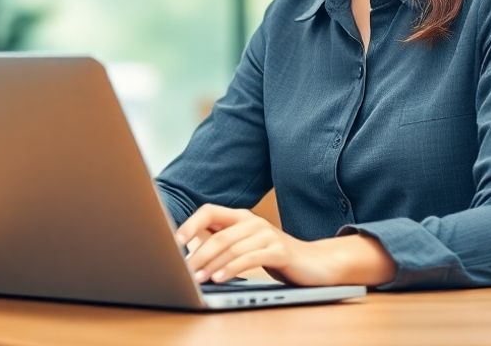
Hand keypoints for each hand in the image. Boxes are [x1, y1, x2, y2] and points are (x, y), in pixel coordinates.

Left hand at [174, 204, 342, 286]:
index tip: (176, 240)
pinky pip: (250, 259)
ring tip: (199, 278)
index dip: (191, 223)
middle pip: (219, 235)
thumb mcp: (246, 245)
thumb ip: (223, 243)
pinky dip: (232, 269)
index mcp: (241, 217)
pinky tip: (221, 278)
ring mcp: (267, 234)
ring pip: (232, 248)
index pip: (209, 211)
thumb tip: (190, 250)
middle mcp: (253, 222)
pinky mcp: (279, 250)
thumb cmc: (274, 254)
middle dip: (199, 255)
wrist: (313, 262)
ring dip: (212, 265)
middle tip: (185, 271)